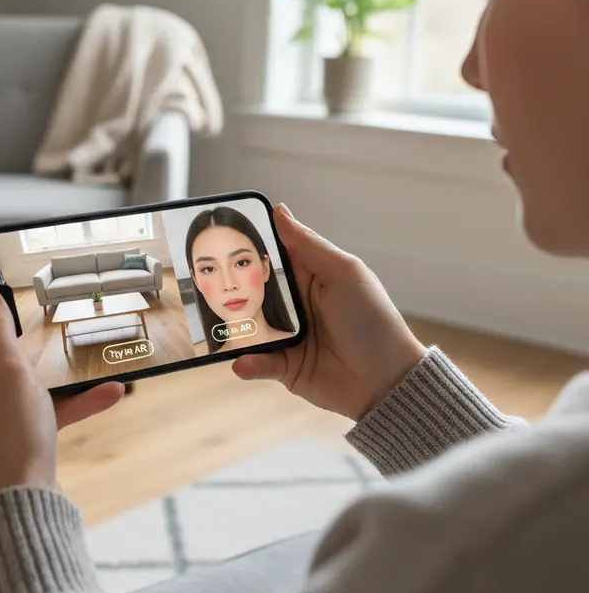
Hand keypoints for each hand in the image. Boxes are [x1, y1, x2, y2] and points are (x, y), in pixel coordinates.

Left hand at [0, 286, 125, 506]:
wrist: (19, 509)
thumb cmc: (12, 437)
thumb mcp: (8, 373)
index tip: (29, 295)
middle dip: (30, 334)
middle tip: (59, 319)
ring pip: (21, 377)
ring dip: (57, 370)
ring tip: (90, 355)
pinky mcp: (5, 434)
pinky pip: (36, 406)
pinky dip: (66, 400)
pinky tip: (109, 395)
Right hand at [232, 205, 426, 420]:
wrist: (386, 381)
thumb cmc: (372, 320)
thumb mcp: (344, 274)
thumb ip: (308, 245)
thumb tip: (279, 211)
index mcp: (310, 276)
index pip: (273, 255)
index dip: (250, 245)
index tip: (221, 235)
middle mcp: (294, 303)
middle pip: (253, 290)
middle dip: (232, 287)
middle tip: (206, 282)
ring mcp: (287, 335)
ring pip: (250, 326)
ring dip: (235, 327)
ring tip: (216, 326)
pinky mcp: (284, 366)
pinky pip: (258, 362)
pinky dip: (249, 363)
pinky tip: (243, 362)